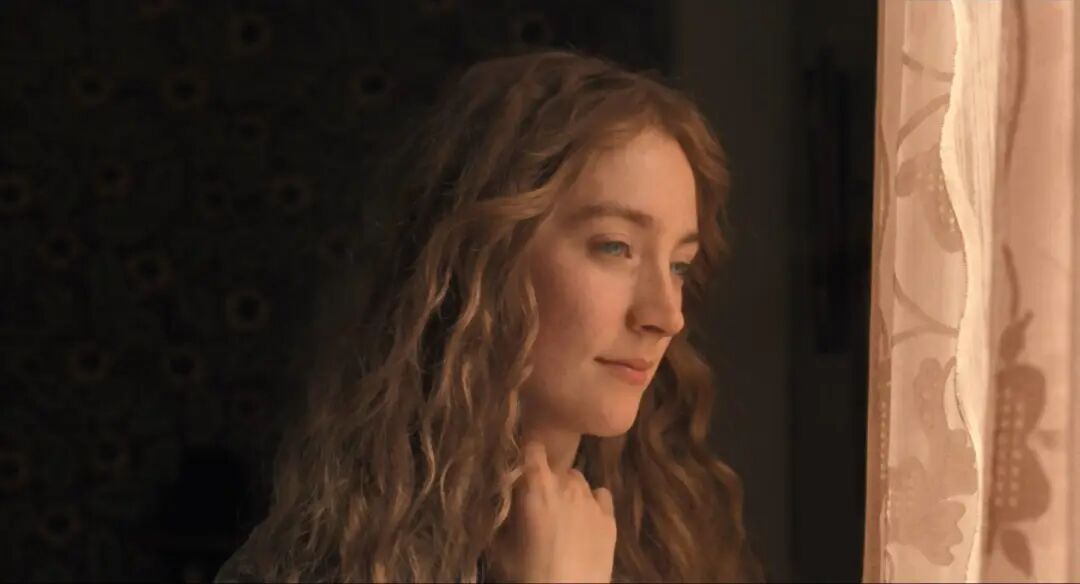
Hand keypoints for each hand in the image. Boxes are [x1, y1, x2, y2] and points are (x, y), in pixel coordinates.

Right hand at [490, 441, 616, 582]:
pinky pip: (601, 495)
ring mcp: (591, 499)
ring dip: (569, 491)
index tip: (522, 468)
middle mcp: (567, 484)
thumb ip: (505, 514)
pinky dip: (592, 502)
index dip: (527, 455)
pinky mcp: (610, 517)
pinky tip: (586, 519)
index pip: (533, 448)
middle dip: (548, 481)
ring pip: (579, 481)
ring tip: (564, 515)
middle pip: (557, 469)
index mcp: (537, 485)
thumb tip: (505, 502)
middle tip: (540, 504)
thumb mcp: (502, 543)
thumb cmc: (528, 570)